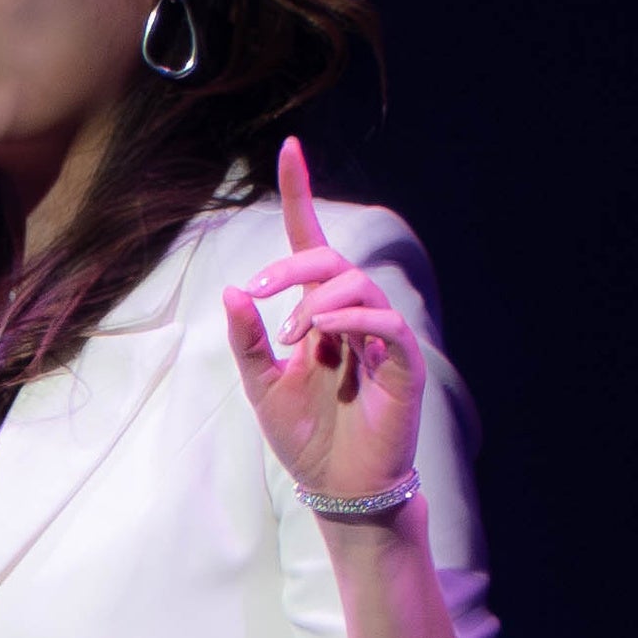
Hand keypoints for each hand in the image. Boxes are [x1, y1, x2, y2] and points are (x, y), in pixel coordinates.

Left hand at [222, 137, 424, 505]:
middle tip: (259, 292)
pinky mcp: (403, 366)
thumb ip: (248, 341)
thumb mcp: (261, 386)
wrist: (337, 489)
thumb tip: (233, 292)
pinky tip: (323, 335)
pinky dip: (352, 321)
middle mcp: (352, 318)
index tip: (290, 148)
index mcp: (318, 316)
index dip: (302, 196)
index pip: (312, 245)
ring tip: (294, 336)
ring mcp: (381, 339)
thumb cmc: (306, 438)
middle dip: (293, 268)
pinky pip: (386, 325)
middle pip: (332, 262)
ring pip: (359, 286)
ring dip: (318, 301)